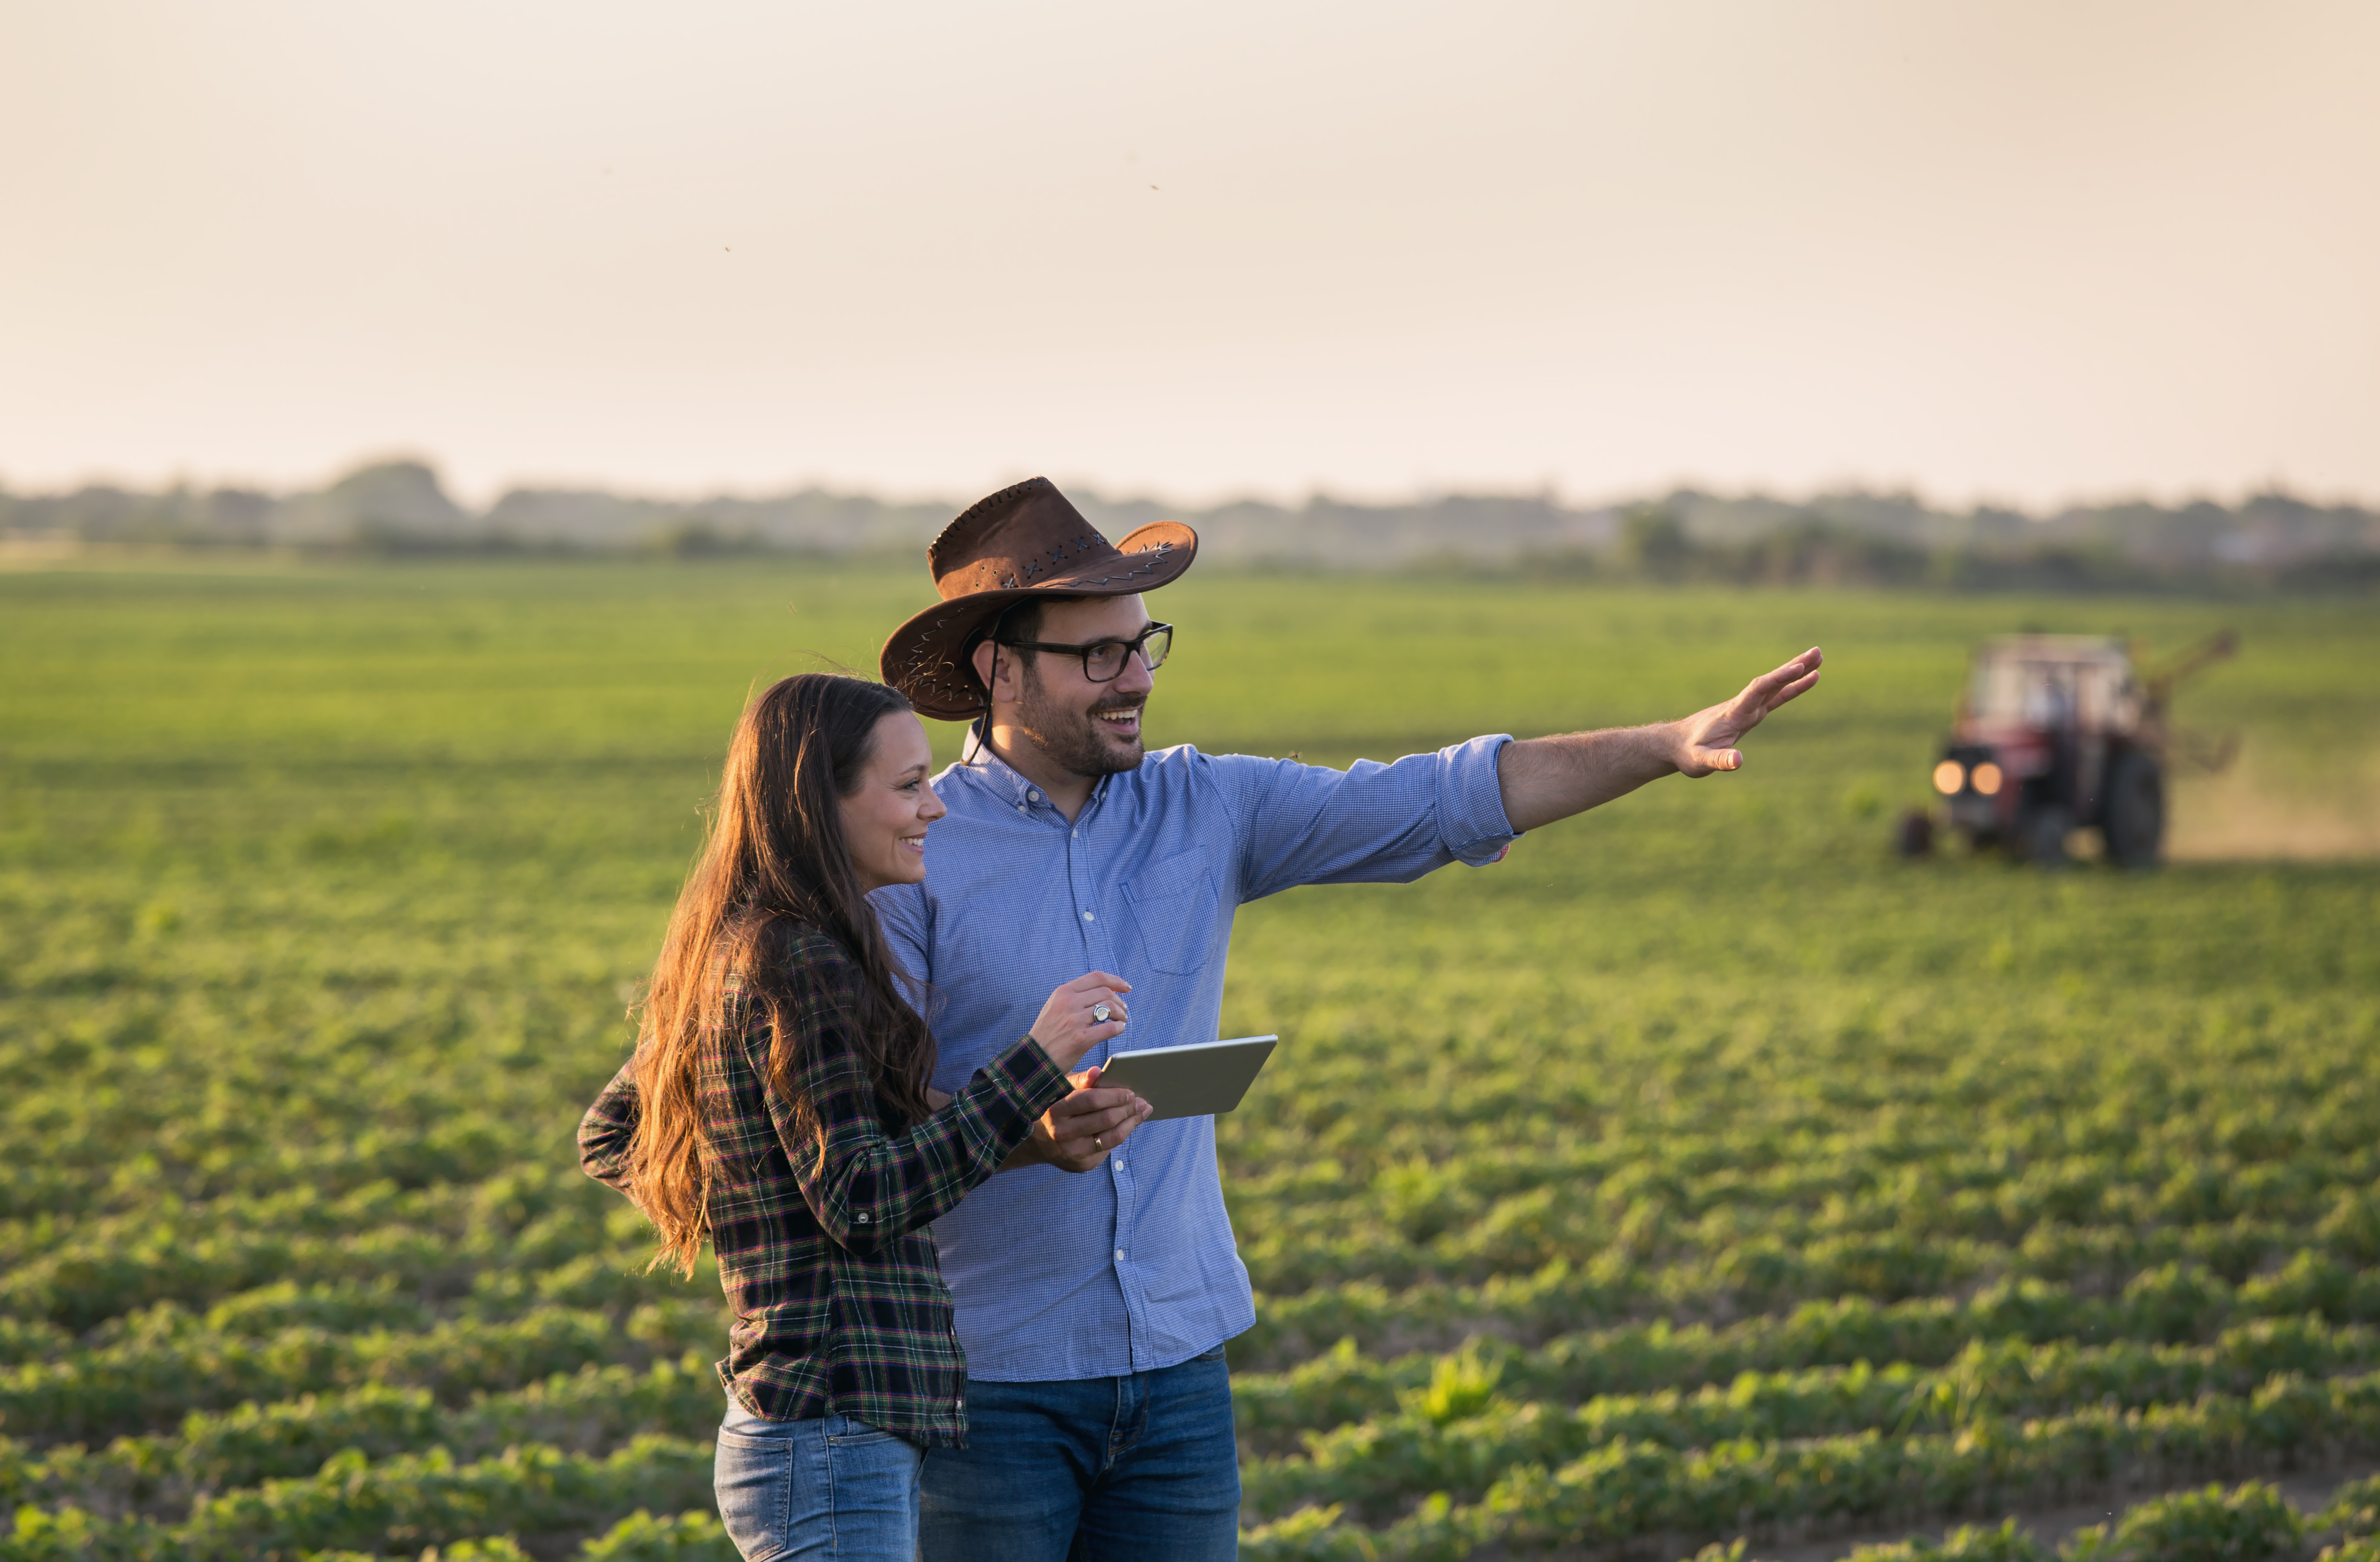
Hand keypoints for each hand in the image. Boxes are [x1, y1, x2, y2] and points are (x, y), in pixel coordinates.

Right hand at [1003, 1066, 1153, 1173]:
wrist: (1041, 1142)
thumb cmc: (1058, 1108)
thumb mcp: (1062, 1091)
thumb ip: (1081, 1081)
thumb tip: (1098, 1071)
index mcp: (1055, 1110)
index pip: (1090, 1100)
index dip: (1114, 1096)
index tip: (1130, 1092)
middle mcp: (1061, 1134)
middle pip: (1105, 1120)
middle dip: (1127, 1109)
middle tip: (1142, 1102)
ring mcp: (1072, 1152)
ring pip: (1111, 1138)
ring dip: (1131, 1123)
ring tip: (1142, 1112)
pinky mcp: (1082, 1165)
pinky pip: (1109, 1148)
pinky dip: (1122, 1134)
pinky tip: (1129, 1124)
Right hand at [1028, 971, 1131, 1071]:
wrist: (1034, 1058)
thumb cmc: (1048, 1033)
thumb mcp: (1055, 1006)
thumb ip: (1075, 996)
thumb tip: (1103, 989)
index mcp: (1063, 992)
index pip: (1096, 977)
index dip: (1115, 981)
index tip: (1126, 988)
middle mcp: (1068, 1002)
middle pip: (1106, 992)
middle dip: (1120, 1001)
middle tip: (1123, 1010)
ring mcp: (1074, 1020)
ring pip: (1110, 1008)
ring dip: (1121, 1014)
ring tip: (1121, 1021)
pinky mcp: (1081, 1039)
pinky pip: (1109, 1028)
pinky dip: (1119, 1028)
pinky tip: (1118, 1030)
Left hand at [1668, 647, 1822, 776]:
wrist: (1676, 744)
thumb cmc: (1688, 753)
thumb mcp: (1700, 761)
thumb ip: (1719, 760)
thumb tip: (1738, 761)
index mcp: (1733, 713)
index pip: (1758, 690)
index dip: (1778, 679)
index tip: (1798, 667)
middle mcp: (1743, 706)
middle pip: (1771, 682)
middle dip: (1794, 668)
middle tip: (1818, 652)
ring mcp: (1747, 708)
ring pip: (1775, 687)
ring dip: (1796, 672)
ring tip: (1819, 657)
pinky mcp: (1750, 714)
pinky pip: (1774, 697)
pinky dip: (1790, 688)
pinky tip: (1807, 679)